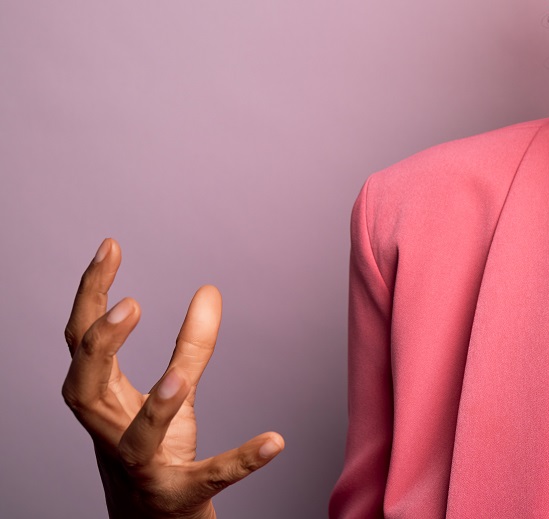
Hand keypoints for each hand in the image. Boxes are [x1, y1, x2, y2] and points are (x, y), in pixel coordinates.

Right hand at [61, 239, 283, 518]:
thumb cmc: (154, 449)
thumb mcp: (173, 391)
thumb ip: (190, 344)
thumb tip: (209, 290)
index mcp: (104, 399)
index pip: (82, 340)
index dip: (91, 293)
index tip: (111, 246)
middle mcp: (110, 432)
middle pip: (83, 388)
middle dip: (100, 348)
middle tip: (130, 306)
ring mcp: (141, 466)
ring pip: (135, 440)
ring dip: (154, 408)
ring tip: (179, 379)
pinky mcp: (178, 496)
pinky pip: (208, 479)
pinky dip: (240, 461)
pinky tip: (276, 440)